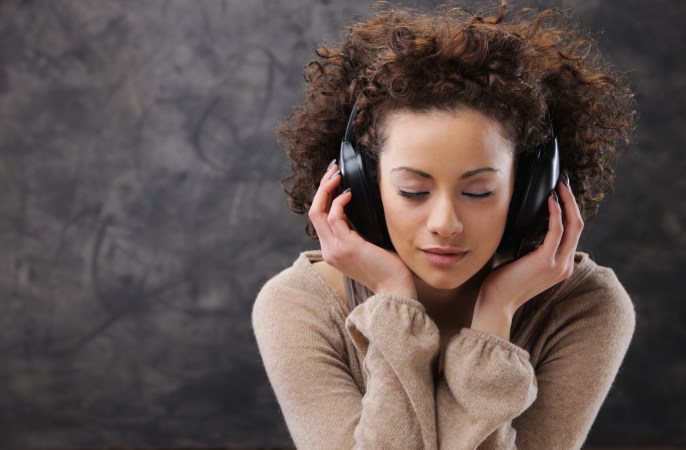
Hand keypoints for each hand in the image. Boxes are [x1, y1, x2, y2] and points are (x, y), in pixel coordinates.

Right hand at [308, 160, 416, 298]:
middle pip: (313, 211)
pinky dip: (340, 201)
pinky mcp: (346, 246)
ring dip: (327, 188)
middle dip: (322, 186)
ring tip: (338, 174)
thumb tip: (361, 205)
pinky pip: (335, 216)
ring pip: (318, 211)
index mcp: (332, 250)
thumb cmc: (389, 268)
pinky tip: (349, 194)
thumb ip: (359, 230)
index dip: (324, 195)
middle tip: (333, 169)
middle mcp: (328, 250)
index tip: (334, 178)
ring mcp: (335, 249)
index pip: (319, 217)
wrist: (395, 290)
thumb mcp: (369, 245)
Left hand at [471, 177, 583, 338]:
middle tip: (564, 181)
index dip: (570, 210)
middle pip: (578, 225)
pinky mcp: (546, 261)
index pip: (573, 232)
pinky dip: (555, 213)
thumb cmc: (502, 282)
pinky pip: (557, 230)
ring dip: (567, 202)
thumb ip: (529, 245)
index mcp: (561, 265)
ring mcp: (558, 264)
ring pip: (573, 225)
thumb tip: (524, 221)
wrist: (496, 303)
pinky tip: (549, 199)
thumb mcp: (521, 260)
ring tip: (559, 185)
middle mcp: (565, 265)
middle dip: (572, 201)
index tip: (561, 191)